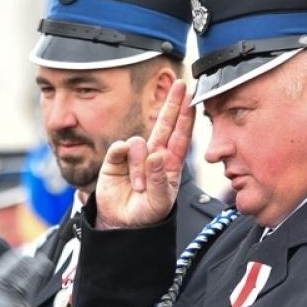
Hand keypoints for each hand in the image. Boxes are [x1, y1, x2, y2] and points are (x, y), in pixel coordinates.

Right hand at [94, 78, 196, 229]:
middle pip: (164, 123)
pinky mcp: (115, 158)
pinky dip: (122, 158)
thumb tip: (155, 154)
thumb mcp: (160, 202)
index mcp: (170, 163)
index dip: (186, 116)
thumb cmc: (147, 212)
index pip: (181, 135)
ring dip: (138, 167)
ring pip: (139, 144)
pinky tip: (123, 174)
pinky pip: (120, 147)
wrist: (122, 223)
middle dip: (172, 103)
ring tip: (137, 187)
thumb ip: (160, 180)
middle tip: (179, 84)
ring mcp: (134, 155)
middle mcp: (154, 154)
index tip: (191, 97)